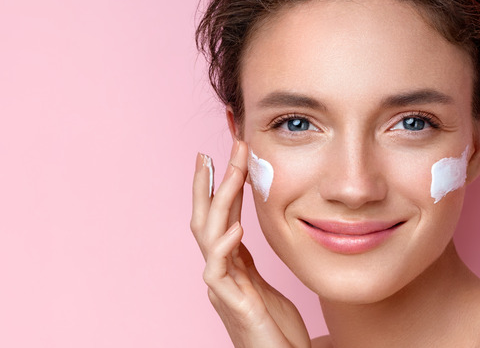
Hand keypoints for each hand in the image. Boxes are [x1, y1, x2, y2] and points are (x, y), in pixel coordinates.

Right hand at [191, 140, 310, 347]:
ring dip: (218, 201)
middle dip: (209, 183)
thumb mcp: (261, 282)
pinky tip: (234, 227)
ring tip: (229, 172)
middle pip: (205, 219)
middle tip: (213, 151)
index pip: (219, 216)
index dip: (220, 186)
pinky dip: (223, 247)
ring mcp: (222, 288)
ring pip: (208, 236)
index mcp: (229, 264)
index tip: (226, 155)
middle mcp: (219, 272)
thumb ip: (247, 258)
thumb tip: (241, 228)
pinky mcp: (231, 304)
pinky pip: (218, 272)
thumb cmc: (274, 327)